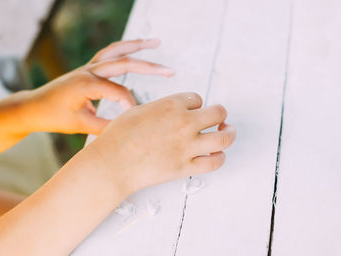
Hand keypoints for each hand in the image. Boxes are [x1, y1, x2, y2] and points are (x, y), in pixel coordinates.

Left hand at [22, 39, 173, 133]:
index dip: (131, 105)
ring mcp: (88, 66)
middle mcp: (89, 70)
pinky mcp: (89, 68)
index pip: (119, 92)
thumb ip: (106, 127)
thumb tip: (129, 128)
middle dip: (149, 67)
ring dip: (136, 46)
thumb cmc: (54, 117)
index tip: (138, 119)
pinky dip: (123, 49)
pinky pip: (109, 53)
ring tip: (155, 42)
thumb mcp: (80, 125)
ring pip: (117, 51)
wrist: (34, 107)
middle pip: (124, 63)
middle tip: (170, 71)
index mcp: (86, 84)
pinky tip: (135, 48)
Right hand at [82, 92, 235, 192]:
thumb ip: (162, 109)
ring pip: (223, 138)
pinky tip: (216, 155)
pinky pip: (214, 162)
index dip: (196, 105)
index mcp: (171, 104)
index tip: (192, 111)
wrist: (112, 163)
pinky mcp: (185, 167)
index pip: (197, 99)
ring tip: (227, 133)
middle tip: (219, 119)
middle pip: (218, 113)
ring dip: (229, 134)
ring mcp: (187, 146)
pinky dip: (220, 158)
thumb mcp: (138, 110)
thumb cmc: (119, 135)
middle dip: (220, 114)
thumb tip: (174, 111)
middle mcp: (184, 123)